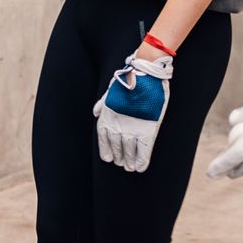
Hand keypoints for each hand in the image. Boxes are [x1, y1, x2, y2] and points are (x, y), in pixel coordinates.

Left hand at [92, 51, 171, 172]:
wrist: (145, 75)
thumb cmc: (128, 80)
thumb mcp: (109, 91)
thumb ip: (101, 104)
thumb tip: (95, 113)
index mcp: (106, 118)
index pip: (103, 140)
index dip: (106, 151)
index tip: (109, 159)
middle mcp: (116, 127)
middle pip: (116, 148)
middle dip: (118, 157)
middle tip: (122, 164)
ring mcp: (131, 130)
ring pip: (129, 152)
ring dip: (129, 161)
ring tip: (130, 167)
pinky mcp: (146, 131)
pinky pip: (143, 151)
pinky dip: (142, 161)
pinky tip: (140, 167)